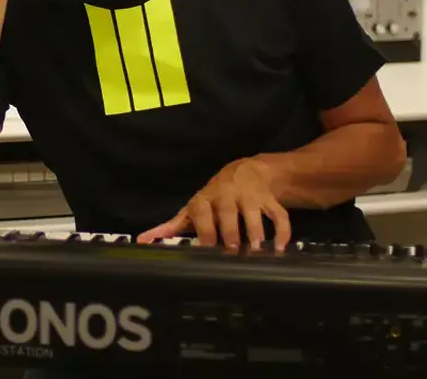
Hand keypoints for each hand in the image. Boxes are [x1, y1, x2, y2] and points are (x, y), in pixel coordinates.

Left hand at [137, 158, 291, 250]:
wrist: (245, 171)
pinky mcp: (269, 199)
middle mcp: (227, 196)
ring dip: (256, 233)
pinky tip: (281, 249)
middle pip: (229, 216)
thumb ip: (169, 227)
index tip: (208, 253)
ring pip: (254, 215)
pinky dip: (283, 231)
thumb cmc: (213, 198)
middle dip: (231, 235)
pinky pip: (278, 214)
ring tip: (257, 252)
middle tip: (234, 256)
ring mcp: (250, 197)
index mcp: (204, 200)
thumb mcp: (191, 210)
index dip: (206, 233)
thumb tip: (143, 241)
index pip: (203, 215)